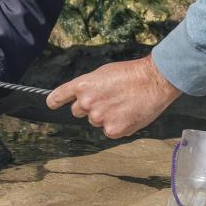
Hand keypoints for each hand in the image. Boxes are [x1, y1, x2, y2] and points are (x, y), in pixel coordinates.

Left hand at [46, 55, 182, 138]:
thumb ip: (89, 86)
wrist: (153, 81)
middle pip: (78, 111)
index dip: (54, 101)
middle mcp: (87, 103)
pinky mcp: (112, 131)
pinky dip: (118, 126)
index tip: (52, 104)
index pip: (59, 97)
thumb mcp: (103, 73)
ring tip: (122, 104)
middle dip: (89, 107)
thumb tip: (82, 97)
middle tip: (108, 99)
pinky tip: (128, 114)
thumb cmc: (131, 74)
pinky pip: (109, 131)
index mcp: (82, 86)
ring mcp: (99, 118)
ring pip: (95, 122)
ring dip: (105, 116)